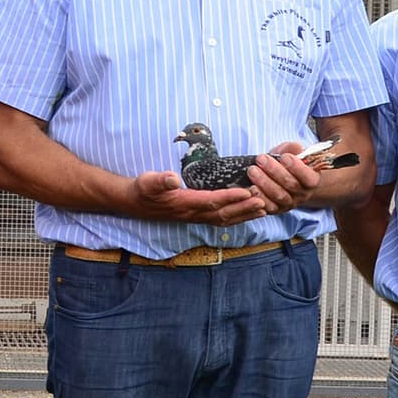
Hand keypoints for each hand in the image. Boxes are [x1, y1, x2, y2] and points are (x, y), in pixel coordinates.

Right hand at [133, 170, 268, 227]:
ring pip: (224, 219)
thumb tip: (172, 178)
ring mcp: (194, 217)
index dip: (230, 197)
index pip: (211, 201)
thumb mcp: (147, 181)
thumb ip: (160, 180)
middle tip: (264, 200)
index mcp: (183, 203)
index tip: (247, 191)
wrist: (134, 203)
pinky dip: (236, 217)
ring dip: (244, 215)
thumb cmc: (143, 189)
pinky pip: (220, 219)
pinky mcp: (196, 217)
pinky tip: (247, 213)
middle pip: (223, 214)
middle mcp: (191, 214)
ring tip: (263, 208)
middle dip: (244, 208)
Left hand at [244, 142, 322, 213]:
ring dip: (264, 182)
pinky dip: (259, 197)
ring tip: (253, 170)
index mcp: (311, 180)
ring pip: (278, 196)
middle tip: (261, 159)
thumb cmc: (287, 163)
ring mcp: (289, 203)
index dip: (297, 168)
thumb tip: (297, 148)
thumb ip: (293, 149)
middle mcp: (302, 194)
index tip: (285, 157)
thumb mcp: (291, 152)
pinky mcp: (276, 209)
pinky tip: (250, 187)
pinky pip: (268, 206)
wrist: (283, 177)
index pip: (308, 177)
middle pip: (291, 185)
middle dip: (274, 171)